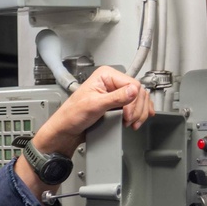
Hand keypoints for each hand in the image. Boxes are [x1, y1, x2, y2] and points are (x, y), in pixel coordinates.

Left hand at [35, 66, 154, 155]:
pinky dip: (139, 112)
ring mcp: (115, 92)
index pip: (133, 84)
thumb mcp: (94, 105)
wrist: (67, 130)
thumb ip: (115, 97)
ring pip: (139, 99)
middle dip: (137, 109)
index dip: (133, 102)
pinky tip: (138, 119)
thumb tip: (133, 90)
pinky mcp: (117, 103)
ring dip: (139, 113)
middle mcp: (111, 81)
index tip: (127, 115)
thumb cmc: (72, 115)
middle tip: (129, 121)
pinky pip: (135, 105)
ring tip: (132, 123)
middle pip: (138, 92)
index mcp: (105, 75)